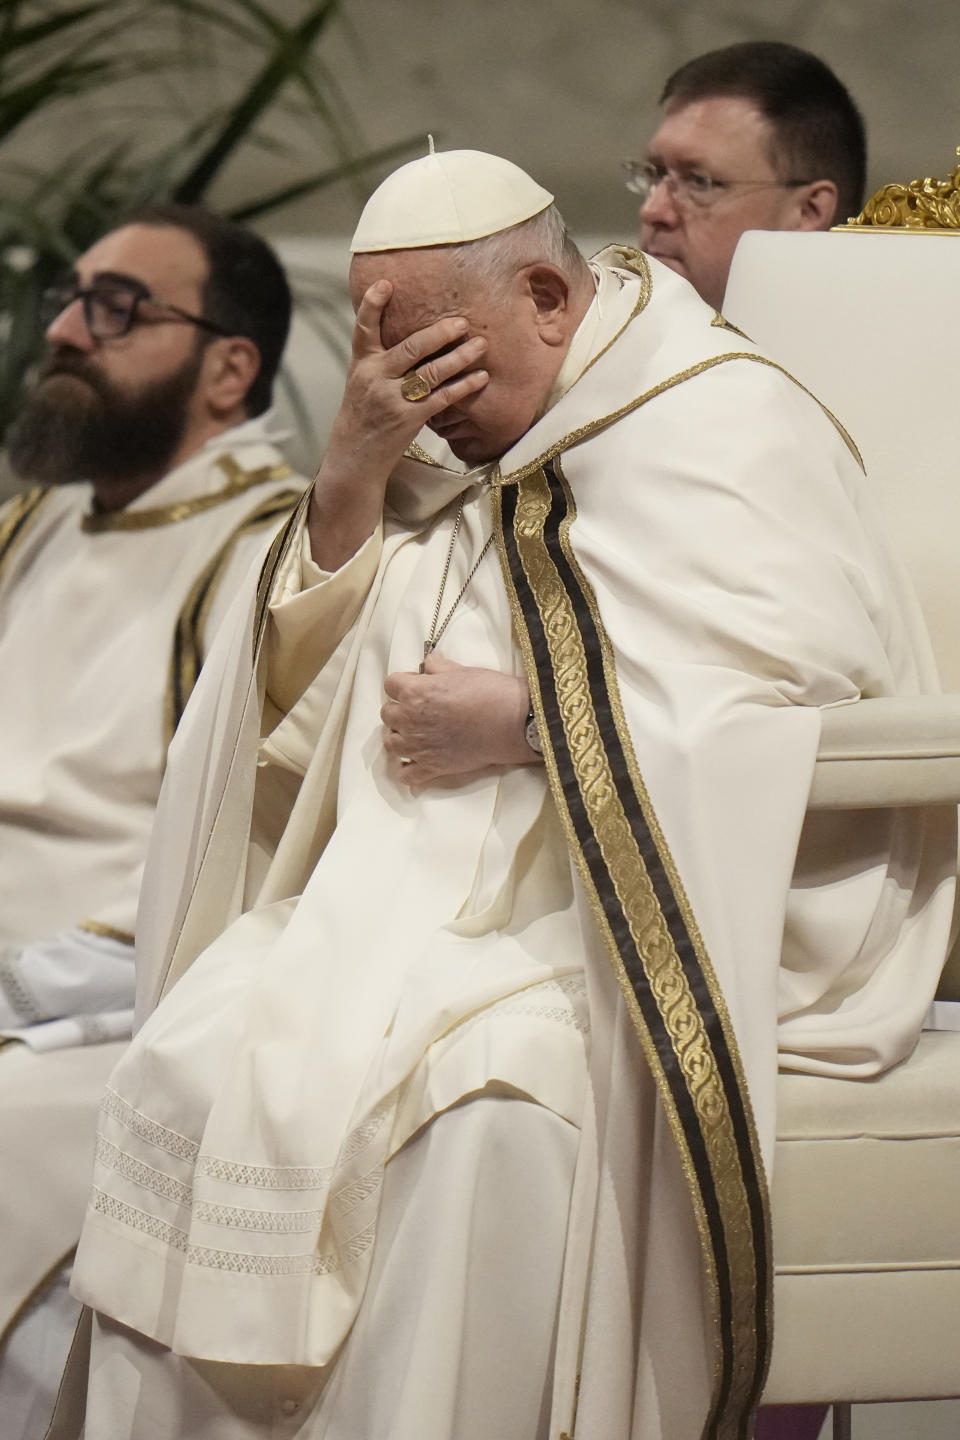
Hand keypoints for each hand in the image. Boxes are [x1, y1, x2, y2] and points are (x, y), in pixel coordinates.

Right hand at [308, 282, 488, 570]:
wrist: (354, 461)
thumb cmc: (362, 419)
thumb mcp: (362, 385)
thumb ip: (381, 362)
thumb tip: (413, 337)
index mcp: (361, 366)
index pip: (364, 330)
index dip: (373, 305)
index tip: (386, 284)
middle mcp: (374, 379)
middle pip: (410, 348)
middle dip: (439, 333)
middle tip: (462, 321)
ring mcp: (391, 400)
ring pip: (431, 372)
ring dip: (459, 357)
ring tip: (480, 344)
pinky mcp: (408, 421)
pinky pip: (442, 399)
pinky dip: (463, 387)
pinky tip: (480, 378)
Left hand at [381, 653, 537, 783]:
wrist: (512, 723)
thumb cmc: (489, 692)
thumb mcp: (460, 670)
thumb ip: (437, 667)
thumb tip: (428, 666)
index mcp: (414, 693)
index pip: (390, 684)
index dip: (404, 683)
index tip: (417, 684)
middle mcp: (410, 720)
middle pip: (387, 713)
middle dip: (400, 708)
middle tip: (419, 708)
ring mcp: (419, 747)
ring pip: (390, 744)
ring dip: (399, 736)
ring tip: (415, 733)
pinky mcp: (432, 768)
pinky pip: (405, 775)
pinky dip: (406, 769)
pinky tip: (415, 761)